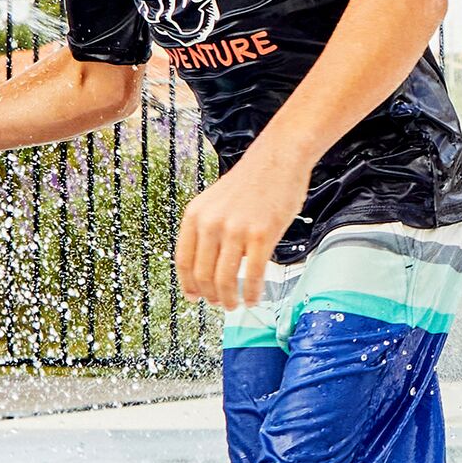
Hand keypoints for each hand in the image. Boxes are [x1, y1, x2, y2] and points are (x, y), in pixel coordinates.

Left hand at [174, 152, 306, 309]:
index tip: (193, 297)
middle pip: (203, 275)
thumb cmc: (252, 180)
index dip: (188, 285)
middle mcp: (211, 223)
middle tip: (219, 304)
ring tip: (236, 304)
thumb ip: (208, 228)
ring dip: (229, 299)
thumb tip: (206, 262)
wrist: (278, 158)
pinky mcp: (261, 235)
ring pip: (224, 280)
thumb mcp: (216, 201)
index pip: (183, 261)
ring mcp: (236, 230)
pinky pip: (252, 275)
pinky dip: (252, 293)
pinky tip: (254, 298)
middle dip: (210, 296)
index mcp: (196, 214)